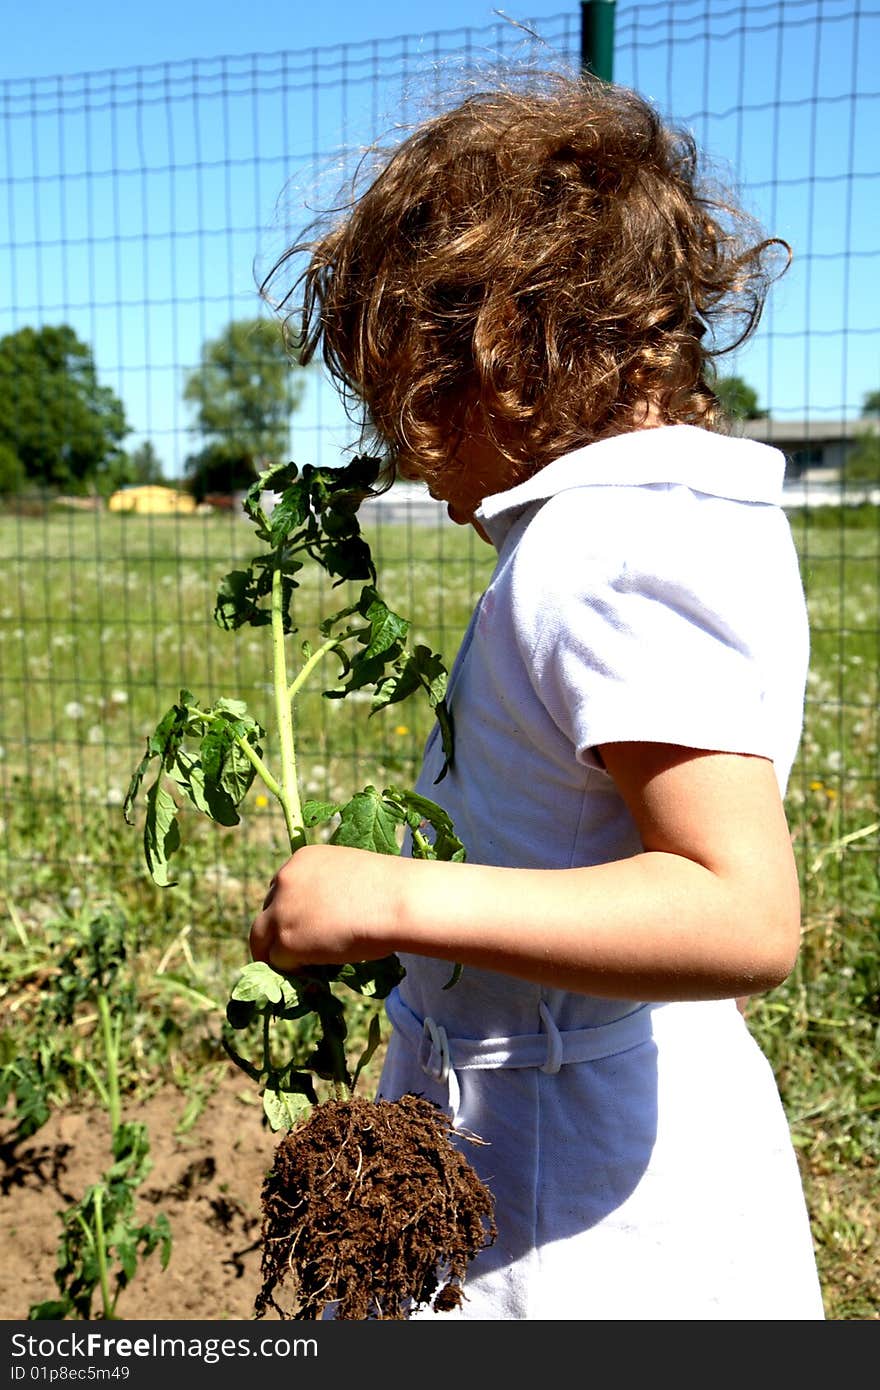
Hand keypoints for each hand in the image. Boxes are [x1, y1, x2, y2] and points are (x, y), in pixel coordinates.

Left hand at [249, 843, 404, 971]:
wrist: (397, 902)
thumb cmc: (390, 889)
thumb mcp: (350, 876)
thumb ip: (329, 891)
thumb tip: (327, 919)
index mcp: (302, 859)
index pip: (281, 889)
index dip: (290, 911)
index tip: (303, 927)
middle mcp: (285, 879)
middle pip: (266, 913)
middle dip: (278, 934)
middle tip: (293, 953)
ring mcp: (281, 910)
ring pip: (264, 940)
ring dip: (280, 956)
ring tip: (300, 971)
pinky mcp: (286, 940)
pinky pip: (279, 962)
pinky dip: (293, 972)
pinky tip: (313, 976)